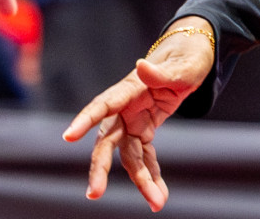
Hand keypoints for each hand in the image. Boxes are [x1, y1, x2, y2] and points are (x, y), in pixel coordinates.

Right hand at [62, 18, 214, 211]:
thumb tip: (141, 64)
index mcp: (131, 88)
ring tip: (156, 203)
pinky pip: (145, 157)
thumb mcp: (184, 64)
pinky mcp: (143, 130)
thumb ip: (163, 71)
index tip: (68, 137)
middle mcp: (125, 108)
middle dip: (101, 167)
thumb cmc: (187, 57)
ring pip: (128, 156)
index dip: (86, 119)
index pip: (104, 104)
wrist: (190, 58)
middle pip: (107, 140)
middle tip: (94, 193)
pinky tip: (158, 195)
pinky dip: (152, 175)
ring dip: (141, 180)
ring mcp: (133, 121)